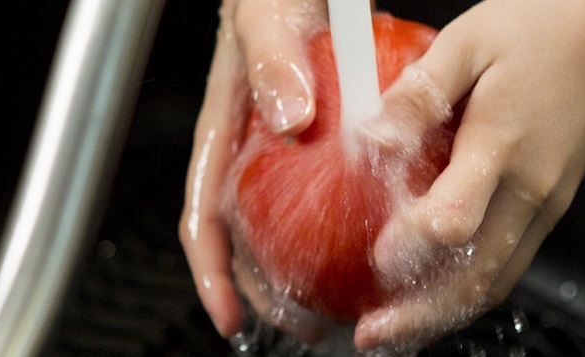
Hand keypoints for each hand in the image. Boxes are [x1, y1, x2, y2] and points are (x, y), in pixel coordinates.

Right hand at [179, 0, 329, 337]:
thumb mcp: (269, 17)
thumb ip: (274, 62)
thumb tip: (290, 117)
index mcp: (223, 134)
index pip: (202, 217)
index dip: (212, 273)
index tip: (229, 315)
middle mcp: (251, 151)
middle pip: (245, 240)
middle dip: (265, 293)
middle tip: (303, 323)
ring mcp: (285, 150)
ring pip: (287, 227)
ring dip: (307, 271)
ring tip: (341, 302)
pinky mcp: (324, 141)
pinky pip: (332, 194)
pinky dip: (350, 226)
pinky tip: (382, 241)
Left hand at [353, 0, 584, 352]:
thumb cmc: (545, 27)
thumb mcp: (468, 41)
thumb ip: (418, 94)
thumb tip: (373, 138)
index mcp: (503, 143)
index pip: (459, 215)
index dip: (415, 242)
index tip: (377, 256)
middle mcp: (531, 187)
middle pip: (478, 273)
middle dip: (421, 313)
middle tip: (372, 333)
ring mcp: (546, 203)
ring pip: (495, 279)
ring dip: (443, 313)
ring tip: (394, 331)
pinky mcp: (550, 206)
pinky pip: (507, 263)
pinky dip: (467, 291)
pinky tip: (431, 297)